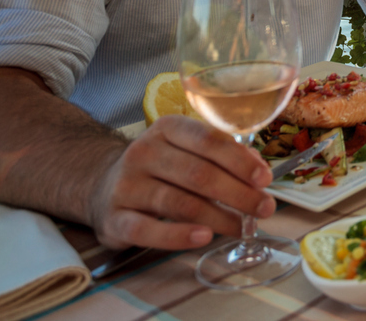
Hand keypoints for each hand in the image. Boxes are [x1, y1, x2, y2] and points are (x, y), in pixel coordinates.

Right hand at [88, 115, 275, 249]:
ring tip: (242, 227)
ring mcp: (127, 184)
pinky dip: (178, 235)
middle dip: (238, 193)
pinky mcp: (114, 217)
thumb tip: (259, 170)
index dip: (240, 161)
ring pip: (179, 202)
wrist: (100, 184)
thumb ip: (223, 156)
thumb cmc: (160, 168)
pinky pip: (148, 229)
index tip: (265, 179)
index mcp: (168, 128)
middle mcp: (145, 151)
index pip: (209, 140)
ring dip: (218, 217)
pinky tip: (204, 237)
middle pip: (199, 173)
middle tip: (264, 209)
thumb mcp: (187, 150)